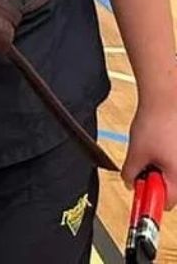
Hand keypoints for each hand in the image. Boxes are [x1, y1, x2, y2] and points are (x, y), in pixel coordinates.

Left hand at [124, 77, 176, 209]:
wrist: (165, 98)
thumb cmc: (156, 123)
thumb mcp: (136, 152)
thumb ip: (131, 173)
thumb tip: (129, 183)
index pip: (165, 202)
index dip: (148, 196)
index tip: (139, 189)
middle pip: (170, 188)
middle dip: (153, 178)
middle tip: (142, 162)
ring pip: (172, 173)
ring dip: (159, 166)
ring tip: (151, 146)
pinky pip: (175, 161)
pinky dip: (165, 155)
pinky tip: (158, 140)